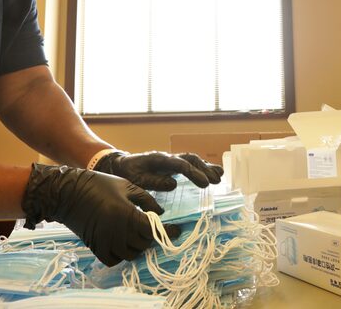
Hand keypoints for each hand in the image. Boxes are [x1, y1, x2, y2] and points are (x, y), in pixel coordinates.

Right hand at [20, 163, 179, 266]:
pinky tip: (125, 242)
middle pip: (144, 243)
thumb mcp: (128, 186)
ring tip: (140, 233)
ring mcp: (106, 242)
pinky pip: (115, 259)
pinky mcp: (96, 247)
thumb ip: (147, 200)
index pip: (154, 230)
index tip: (177, 230)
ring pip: (132, 254)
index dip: (168, 232)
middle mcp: (118, 232)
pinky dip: (122, 254)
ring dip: (139, 245)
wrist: (69, 193)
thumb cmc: (100, 185)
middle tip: (155, 227)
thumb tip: (160, 214)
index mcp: (127, 215)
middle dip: (153, 236)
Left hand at [94, 150, 223, 191]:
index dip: (194, 174)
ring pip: (192, 160)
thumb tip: (173, 184)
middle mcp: (167, 157)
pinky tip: (212, 173)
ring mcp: (170, 159)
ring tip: (219, 177)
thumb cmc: (128, 173)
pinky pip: (189, 164)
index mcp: (159, 159)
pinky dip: (202, 168)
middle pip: (190, 159)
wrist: (121, 165)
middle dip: (204, 169)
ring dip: (206, 167)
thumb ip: (154, 182)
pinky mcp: (172, 165)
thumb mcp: (136, 180)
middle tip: (216, 181)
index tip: (205, 184)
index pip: (181, 164)